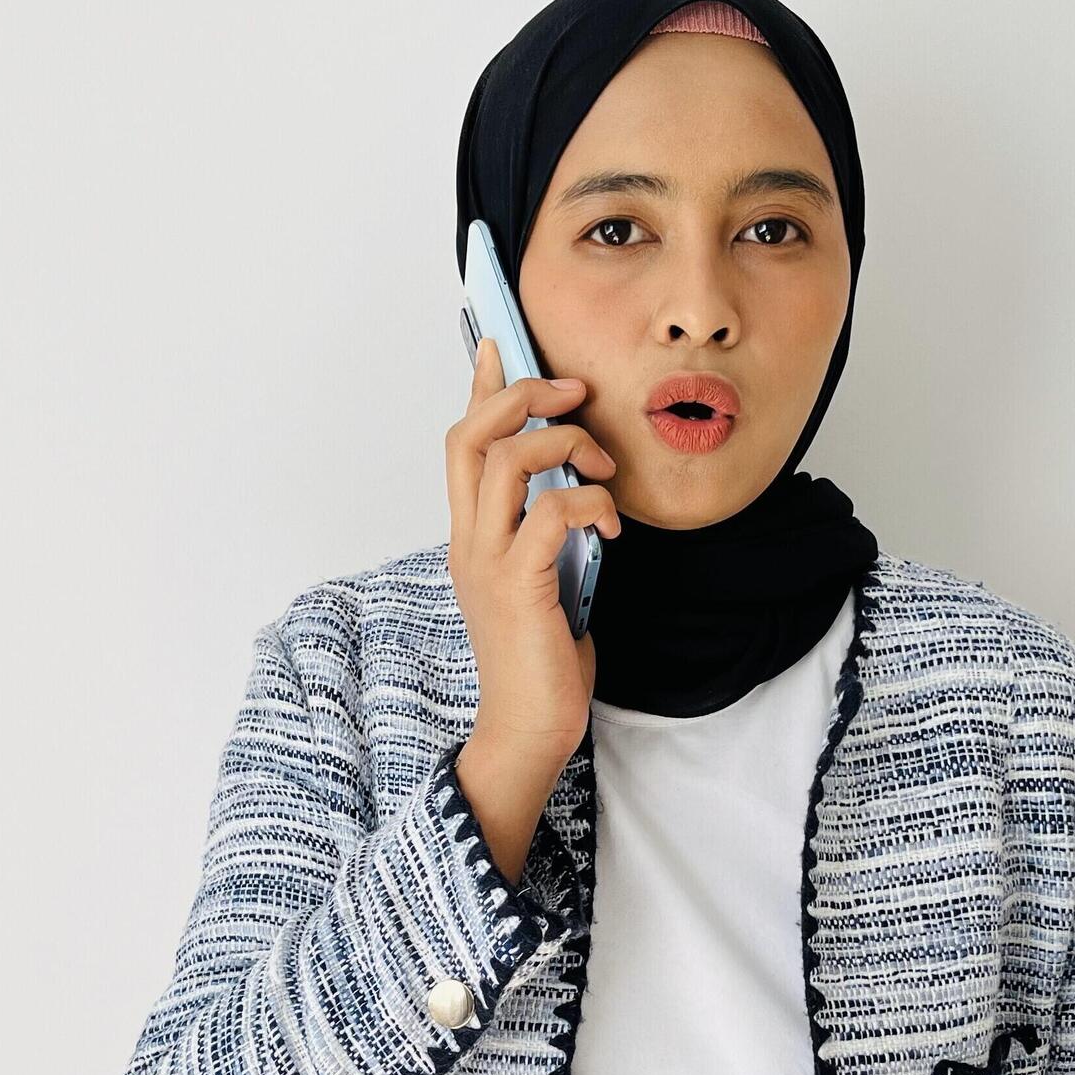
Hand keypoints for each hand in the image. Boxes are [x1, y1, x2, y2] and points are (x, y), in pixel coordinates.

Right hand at [446, 335, 620, 767]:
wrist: (529, 730)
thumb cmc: (543, 661)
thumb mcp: (545, 579)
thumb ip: (547, 533)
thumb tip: (577, 489)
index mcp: (470, 535)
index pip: (462, 441)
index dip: (481, 386)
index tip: (502, 345)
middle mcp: (468, 539)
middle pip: (471, 432)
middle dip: (523, 396)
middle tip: (573, 396)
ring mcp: (487, 560)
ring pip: (506, 460)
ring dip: (563, 444)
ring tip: (602, 468)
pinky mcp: (518, 584)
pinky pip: (551, 513)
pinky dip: (589, 504)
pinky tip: (613, 527)